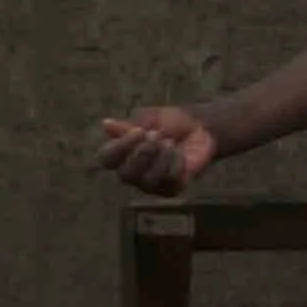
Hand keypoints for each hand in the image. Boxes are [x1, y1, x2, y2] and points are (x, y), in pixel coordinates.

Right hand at [96, 106, 217, 196]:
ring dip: (161, 158)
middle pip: (125, 175)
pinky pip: (169, 182)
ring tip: (170, 143)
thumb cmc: (170, 123)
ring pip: (148, 181)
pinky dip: (175, 164)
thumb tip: (106, 124)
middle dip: (143, 153)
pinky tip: (180, 154)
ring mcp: (152, 184)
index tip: (139, 130)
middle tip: (157, 135)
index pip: (106, 159)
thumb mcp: (150, 118)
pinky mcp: (172, 188)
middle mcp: (133, 173)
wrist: (201, 126)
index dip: (120, 147)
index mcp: (122, 154)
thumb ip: (128, 126)